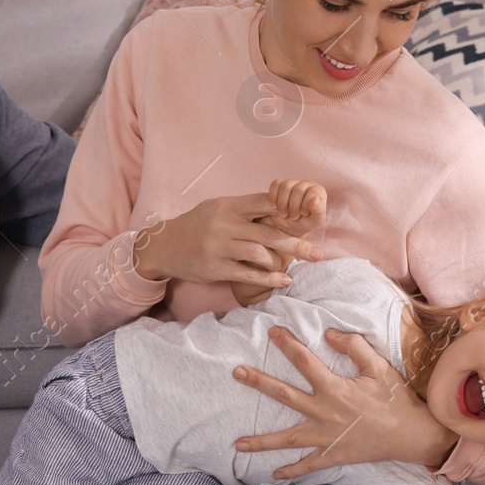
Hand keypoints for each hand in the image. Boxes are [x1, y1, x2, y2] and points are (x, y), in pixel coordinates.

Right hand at [133, 192, 321, 288]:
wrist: (165, 245)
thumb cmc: (198, 225)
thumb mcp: (218, 208)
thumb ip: (245, 208)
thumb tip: (281, 207)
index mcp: (228, 206)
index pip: (264, 203)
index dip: (288, 210)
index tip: (308, 217)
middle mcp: (223, 224)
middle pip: (268, 233)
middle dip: (296, 244)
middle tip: (318, 254)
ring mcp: (218, 247)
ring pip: (259, 255)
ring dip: (280, 263)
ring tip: (289, 267)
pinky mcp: (215, 268)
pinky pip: (248, 275)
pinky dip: (269, 280)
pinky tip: (283, 281)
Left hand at [233, 328, 456, 477]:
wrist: (412, 434)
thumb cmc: (396, 399)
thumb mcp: (379, 366)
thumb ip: (354, 346)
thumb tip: (329, 333)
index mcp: (334, 388)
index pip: (304, 361)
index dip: (287, 344)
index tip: (272, 332)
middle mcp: (324, 412)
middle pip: (284, 395)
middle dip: (259, 383)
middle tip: (237, 373)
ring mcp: (326, 436)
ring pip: (287, 439)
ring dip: (261, 442)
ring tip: (237, 444)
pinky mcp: (333, 455)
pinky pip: (308, 465)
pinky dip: (291, 471)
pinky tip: (273, 474)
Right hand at [261, 178, 326, 237]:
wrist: (289, 225)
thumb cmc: (304, 222)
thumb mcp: (314, 221)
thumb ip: (318, 212)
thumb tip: (315, 200)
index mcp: (318, 191)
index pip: (314, 191)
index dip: (307, 205)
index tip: (304, 214)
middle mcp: (307, 184)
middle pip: (298, 190)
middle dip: (294, 207)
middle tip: (293, 217)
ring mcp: (293, 182)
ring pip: (286, 186)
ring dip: (282, 204)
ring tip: (284, 214)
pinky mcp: (280, 183)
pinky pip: (275, 184)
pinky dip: (273, 198)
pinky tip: (275, 206)